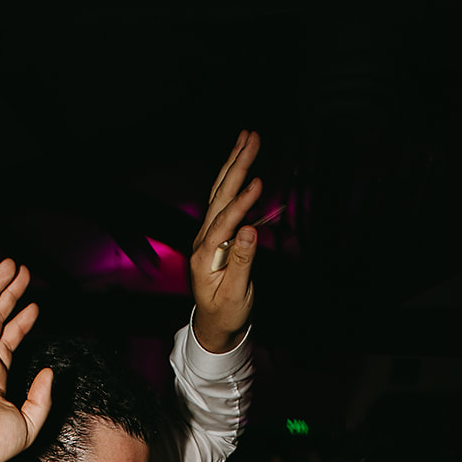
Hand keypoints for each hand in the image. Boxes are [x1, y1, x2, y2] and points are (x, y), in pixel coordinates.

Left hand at [189, 130, 260, 352]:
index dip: (241, 203)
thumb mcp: (236, 293)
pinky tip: (244, 163)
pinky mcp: (217, 234)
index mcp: (205, 255)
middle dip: (236, 165)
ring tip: (246, 139)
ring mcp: (208, 234)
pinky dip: (235, 179)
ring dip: (234, 164)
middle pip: (220, 195)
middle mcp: (203, 239)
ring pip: (220, 193)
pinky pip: (226, 201)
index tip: (258, 184)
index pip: (224, 223)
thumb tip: (249, 231)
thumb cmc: (225, 311)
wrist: (214, 323)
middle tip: (251, 137)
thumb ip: (242, 262)